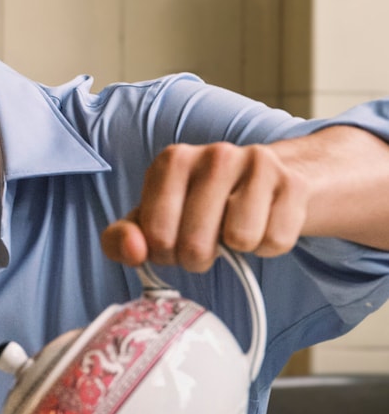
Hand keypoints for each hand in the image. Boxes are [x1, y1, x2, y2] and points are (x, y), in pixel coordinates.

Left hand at [101, 141, 306, 271]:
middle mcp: (215, 154)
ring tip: (234, 229)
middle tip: (205, 242)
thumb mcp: (151, 220)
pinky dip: (267, 245)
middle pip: (196, 245)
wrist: (269, 181)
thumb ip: (121, 240)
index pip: (156, 236)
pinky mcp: (292, 183)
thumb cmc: (199, 206)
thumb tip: (133, 251)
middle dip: (198, 258)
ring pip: (240, 240)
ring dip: (237, 251)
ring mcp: (257, 164)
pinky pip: (275, 240)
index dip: (164, 253)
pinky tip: (262, 223)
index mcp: (172, 161)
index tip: (172, 242)